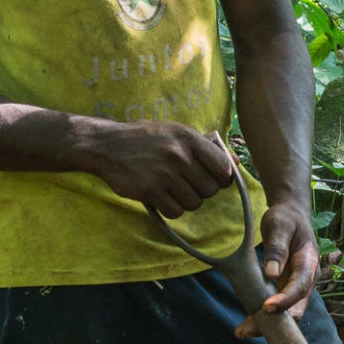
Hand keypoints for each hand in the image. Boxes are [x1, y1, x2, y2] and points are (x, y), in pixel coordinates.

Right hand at [90, 120, 233, 217]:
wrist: (107, 145)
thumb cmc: (145, 138)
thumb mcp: (176, 132)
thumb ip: (205, 147)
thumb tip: (236, 163)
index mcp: (188, 138)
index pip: (223, 167)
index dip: (222, 178)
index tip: (213, 178)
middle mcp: (178, 155)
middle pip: (210, 189)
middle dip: (202, 191)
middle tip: (187, 184)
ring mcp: (164, 174)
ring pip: (194, 203)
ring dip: (186, 201)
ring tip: (173, 190)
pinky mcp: (150, 191)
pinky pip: (176, 211)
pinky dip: (172, 209)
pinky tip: (162, 197)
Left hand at [236, 194, 318, 337]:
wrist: (291, 216)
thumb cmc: (286, 219)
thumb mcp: (280, 226)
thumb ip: (277, 248)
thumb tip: (271, 274)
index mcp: (309, 263)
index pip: (300, 286)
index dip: (285, 300)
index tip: (267, 307)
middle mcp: (306, 279)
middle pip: (295, 308)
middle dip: (275, 323)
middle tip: (249, 330)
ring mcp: (295, 286)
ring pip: (286, 313)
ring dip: (266, 325)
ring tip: (242, 332)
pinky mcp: (284, 289)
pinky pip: (276, 307)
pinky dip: (262, 317)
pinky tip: (245, 325)